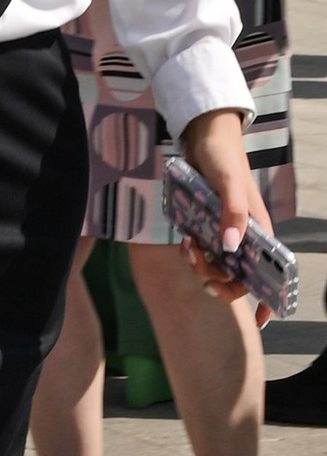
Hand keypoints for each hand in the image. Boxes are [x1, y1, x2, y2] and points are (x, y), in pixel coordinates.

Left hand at [179, 108, 266, 304]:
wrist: (203, 133)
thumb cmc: (222, 157)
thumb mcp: (228, 183)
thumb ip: (233, 212)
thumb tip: (231, 248)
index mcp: (260, 229)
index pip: (269, 273)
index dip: (267, 299)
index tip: (259, 321)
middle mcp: (246, 234)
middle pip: (238, 275)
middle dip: (219, 281)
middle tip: (198, 267)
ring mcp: (227, 229)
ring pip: (219, 264)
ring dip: (202, 265)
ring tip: (187, 247)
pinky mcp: (209, 223)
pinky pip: (204, 248)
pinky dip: (195, 251)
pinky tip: (185, 238)